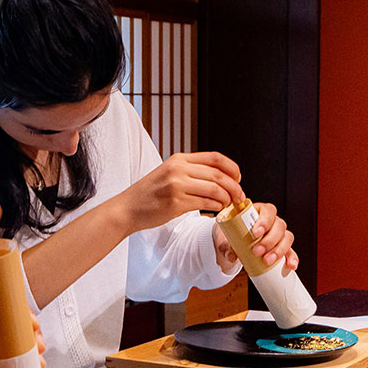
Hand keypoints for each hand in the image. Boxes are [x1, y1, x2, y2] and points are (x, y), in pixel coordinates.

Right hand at [119, 152, 243, 232]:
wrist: (128, 208)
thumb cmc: (150, 193)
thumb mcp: (169, 172)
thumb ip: (190, 171)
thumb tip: (219, 177)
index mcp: (179, 159)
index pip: (215, 158)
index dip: (232, 168)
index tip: (238, 177)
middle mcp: (178, 169)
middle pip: (218, 175)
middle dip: (234, 186)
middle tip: (239, 195)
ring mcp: (177, 186)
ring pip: (215, 190)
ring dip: (227, 199)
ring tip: (229, 204)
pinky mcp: (176, 203)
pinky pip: (205, 204)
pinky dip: (216, 207)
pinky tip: (217, 210)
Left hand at [215, 201, 296, 275]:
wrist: (236, 245)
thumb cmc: (234, 236)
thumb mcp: (229, 239)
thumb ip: (228, 246)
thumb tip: (231, 256)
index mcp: (260, 212)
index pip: (268, 211)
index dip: (264, 221)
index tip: (255, 233)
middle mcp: (273, 221)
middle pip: (279, 226)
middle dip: (269, 240)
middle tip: (257, 251)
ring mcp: (280, 234)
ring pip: (287, 238)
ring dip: (279, 250)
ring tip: (267, 260)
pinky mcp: (283, 247)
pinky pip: (291, 251)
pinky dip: (292, 258)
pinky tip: (290, 265)